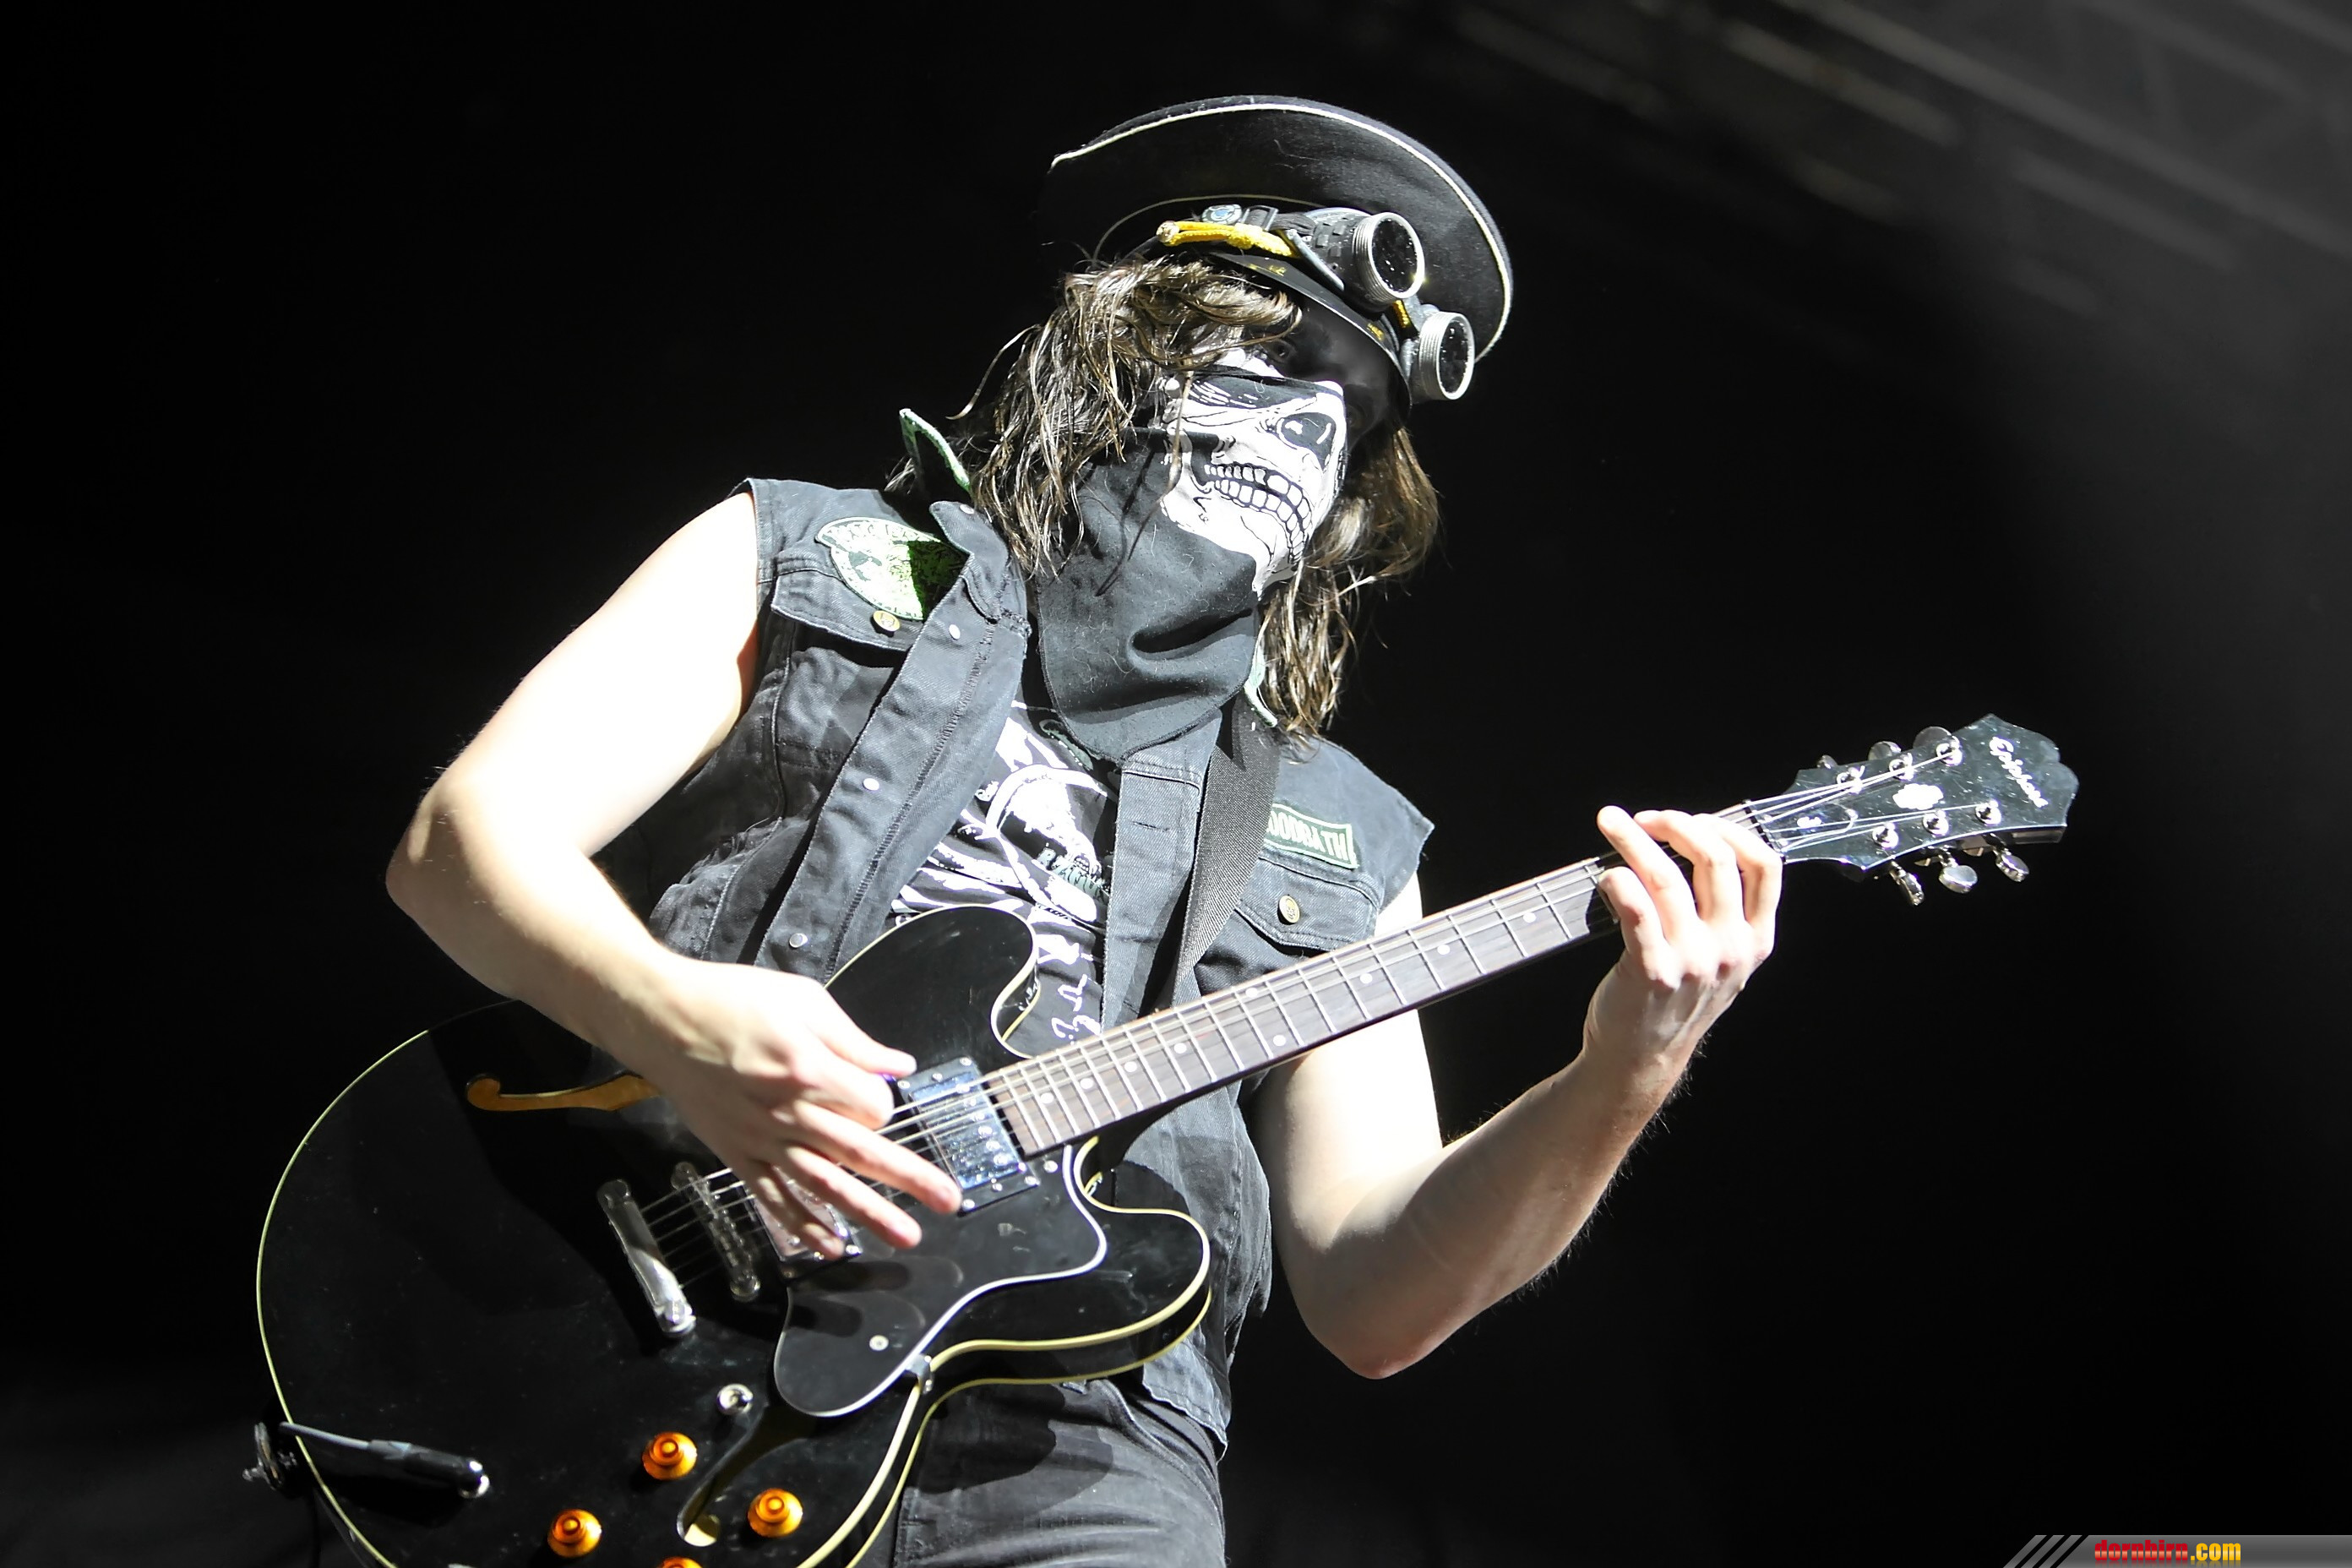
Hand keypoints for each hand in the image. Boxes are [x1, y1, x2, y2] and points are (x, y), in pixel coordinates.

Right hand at [633, 958, 961, 1254]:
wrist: (663, 1020)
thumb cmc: (731, 1001)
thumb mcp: (802, 1001)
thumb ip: (854, 1040)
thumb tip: (898, 1066)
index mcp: (807, 1067)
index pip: (872, 1103)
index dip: (884, 1101)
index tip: (878, 1092)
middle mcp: (787, 1111)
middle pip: (860, 1151)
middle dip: (909, 1177)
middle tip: (948, 1201)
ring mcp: (761, 1139)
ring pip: (823, 1185)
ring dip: (867, 1213)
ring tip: (905, 1236)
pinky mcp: (738, 1154)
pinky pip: (775, 1198)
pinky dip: (803, 1225)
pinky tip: (831, 1245)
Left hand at [1585, 807, 1780, 1092]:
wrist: (1641, 1057)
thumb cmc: (1674, 1000)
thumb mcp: (1721, 961)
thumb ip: (1722, 913)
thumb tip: (1694, 843)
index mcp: (1754, 940)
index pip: (1764, 867)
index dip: (1729, 830)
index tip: (1695, 819)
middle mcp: (1730, 949)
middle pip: (1714, 860)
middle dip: (1676, 825)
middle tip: (1646, 818)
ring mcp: (1694, 961)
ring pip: (1668, 877)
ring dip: (1635, 840)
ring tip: (1612, 823)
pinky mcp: (1653, 971)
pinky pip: (1636, 908)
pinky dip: (1619, 880)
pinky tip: (1607, 874)